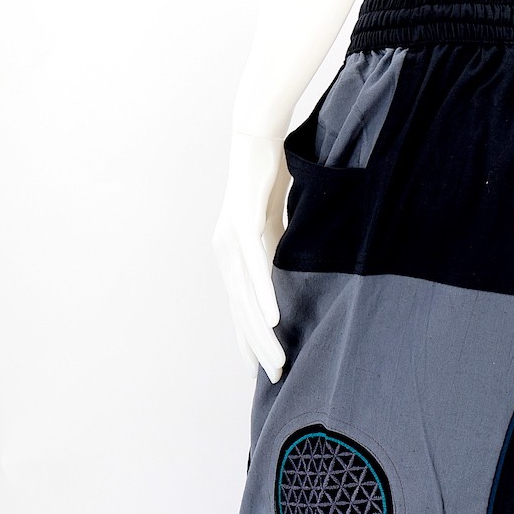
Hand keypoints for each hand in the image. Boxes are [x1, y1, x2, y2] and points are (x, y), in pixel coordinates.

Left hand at [211, 130, 290, 382]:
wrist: (257, 136)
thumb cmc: (268, 179)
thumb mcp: (275, 226)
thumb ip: (276, 253)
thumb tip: (288, 277)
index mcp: (231, 256)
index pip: (239, 309)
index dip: (248, 342)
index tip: (261, 372)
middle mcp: (225, 252)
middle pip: (241, 312)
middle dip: (257, 348)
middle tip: (275, 377)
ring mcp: (230, 240)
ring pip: (246, 298)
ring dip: (261, 332)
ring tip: (277, 360)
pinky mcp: (243, 224)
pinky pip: (255, 267)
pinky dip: (264, 295)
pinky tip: (273, 319)